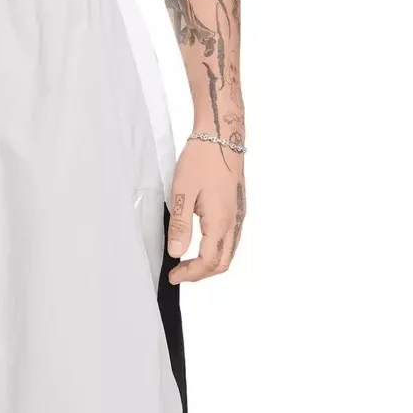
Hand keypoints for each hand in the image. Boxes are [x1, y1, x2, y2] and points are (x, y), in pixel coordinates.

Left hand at [166, 138, 246, 284]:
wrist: (222, 136)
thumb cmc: (202, 160)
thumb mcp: (182, 193)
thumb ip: (180, 226)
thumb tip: (177, 253)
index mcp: (220, 221)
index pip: (208, 261)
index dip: (190, 274)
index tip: (174, 276)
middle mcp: (234, 221)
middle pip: (223, 262)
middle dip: (201, 274)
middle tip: (180, 274)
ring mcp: (239, 215)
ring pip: (229, 252)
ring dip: (210, 263)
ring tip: (188, 263)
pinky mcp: (238, 207)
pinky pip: (232, 239)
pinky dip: (217, 250)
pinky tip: (201, 245)